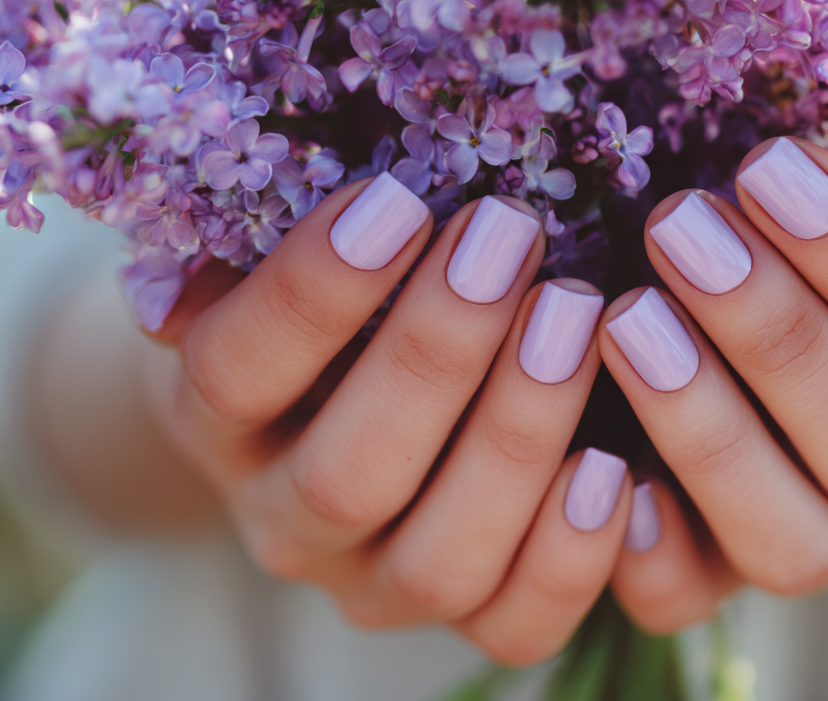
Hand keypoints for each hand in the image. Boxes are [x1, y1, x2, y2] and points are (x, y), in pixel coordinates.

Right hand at [141, 175, 630, 663]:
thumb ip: (239, 243)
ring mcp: (377, 586)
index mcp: (213, 423)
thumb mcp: (260, 262)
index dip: (311, 295)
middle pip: (347, 477)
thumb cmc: (322, 303)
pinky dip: (570, 555)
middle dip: (436, 352)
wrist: (339, 403)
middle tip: (507, 237)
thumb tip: (222, 224)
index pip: (235, 373)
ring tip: (574, 316)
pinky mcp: (468, 622)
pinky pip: (516, 626)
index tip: (396, 201)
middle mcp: (287, 525)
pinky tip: (614, 462)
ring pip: (439, 562)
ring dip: (514, 437)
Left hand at [599, 137, 827, 631]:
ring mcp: (825, 543)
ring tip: (626, 318)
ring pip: (788, 535)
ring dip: (706, 427)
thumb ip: (823, 196)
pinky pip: (695, 602)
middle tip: (679, 226)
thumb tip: (731, 88)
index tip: (767, 162)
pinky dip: (652, 554)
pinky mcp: (727, 581)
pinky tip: (600, 471)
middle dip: (771, 330)